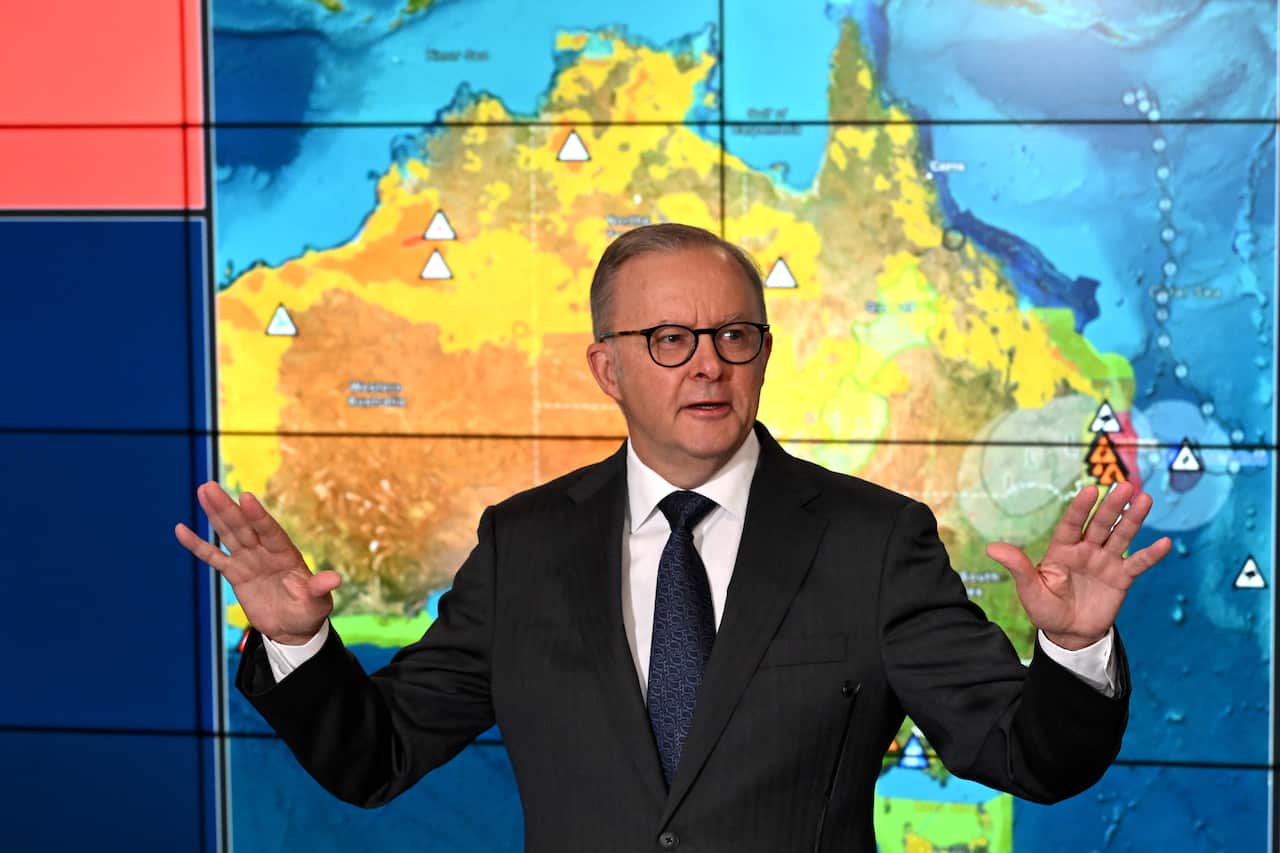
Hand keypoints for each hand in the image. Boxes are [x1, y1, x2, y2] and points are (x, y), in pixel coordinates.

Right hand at [174, 481, 339, 644]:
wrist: (293, 629)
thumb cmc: (309, 612)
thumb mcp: (317, 602)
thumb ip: (320, 588)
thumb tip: (335, 579)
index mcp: (286, 554)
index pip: (270, 531)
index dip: (258, 516)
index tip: (246, 497)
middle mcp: (266, 551)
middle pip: (244, 526)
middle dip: (228, 507)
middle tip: (210, 486)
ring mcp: (249, 560)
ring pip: (229, 533)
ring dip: (215, 514)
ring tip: (203, 491)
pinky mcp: (235, 573)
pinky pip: (213, 557)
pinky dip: (198, 544)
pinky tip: (181, 529)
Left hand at [985, 482, 1171, 650]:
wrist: (1068, 633)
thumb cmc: (1044, 609)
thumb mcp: (1028, 590)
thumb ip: (1017, 567)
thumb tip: (992, 548)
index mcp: (1061, 549)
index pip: (1071, 524)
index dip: (1080, 508)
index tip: (1090, 490)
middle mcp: (1085, 550)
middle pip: (1100, 524)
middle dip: (1112, 506)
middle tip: (1125, 486)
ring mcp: (1105, 562)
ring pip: (1121, 536)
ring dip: (1133, 519)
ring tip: (1145, 499)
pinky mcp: (1121, 579)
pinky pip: (1137, 564)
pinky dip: (1151, 555)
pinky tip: (1164, 542)